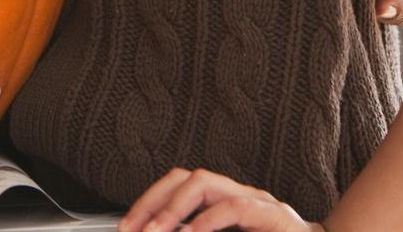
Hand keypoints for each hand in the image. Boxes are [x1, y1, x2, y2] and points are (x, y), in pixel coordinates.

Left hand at [120, 168, 319, 231]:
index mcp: (225, 202)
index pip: (178, 185)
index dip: (148, 202)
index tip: (127, 226)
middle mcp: (239, 194)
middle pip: (186, 177)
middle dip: (154, 201)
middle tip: (135, 229)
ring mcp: (259, 202)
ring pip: (206, 183)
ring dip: (174, 208)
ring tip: (157, 231)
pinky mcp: (276, 217)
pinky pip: (237, 208)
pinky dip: (209, 222)